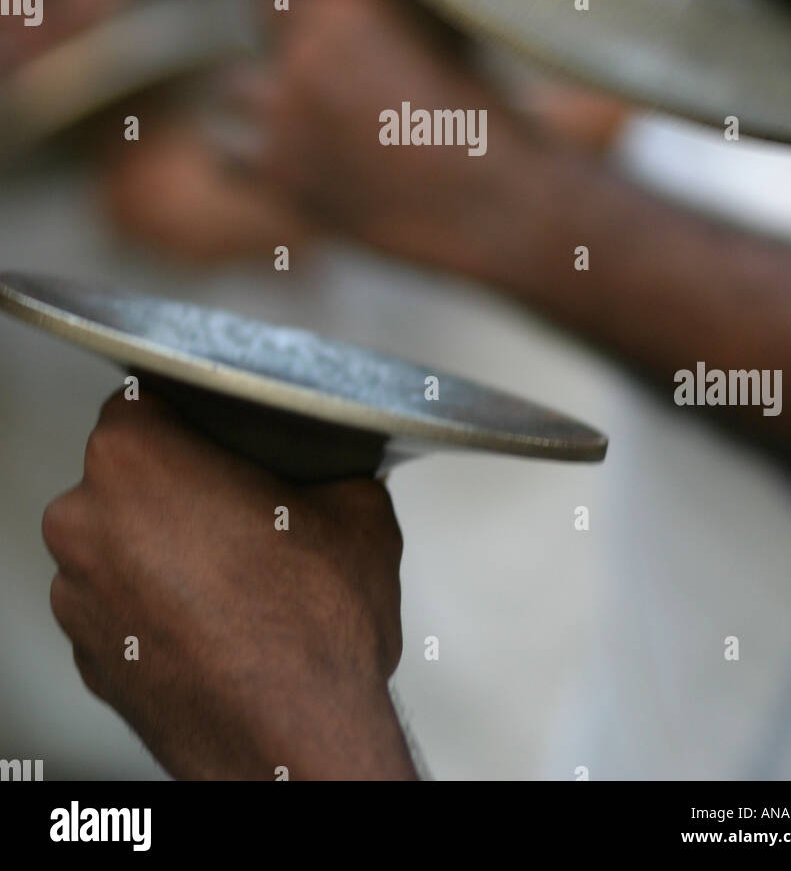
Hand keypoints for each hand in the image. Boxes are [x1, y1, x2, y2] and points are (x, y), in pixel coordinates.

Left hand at [43, 392, 416, 780]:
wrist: (297, 745)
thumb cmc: (313, 628)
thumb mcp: (358, 506)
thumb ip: (331, 466)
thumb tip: (339, 467)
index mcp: (134, 459)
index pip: (144, 400)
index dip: (192, 417)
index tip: (225, 439)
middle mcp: (84, 522)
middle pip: (125, 474)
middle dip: (177, 486)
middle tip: (242, 509)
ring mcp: (78, 596)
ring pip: (118, 543)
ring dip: (162, 550)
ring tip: (234, 576)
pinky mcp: (88, 659)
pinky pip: (120, 607)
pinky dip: (156, 608)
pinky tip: (216, 623)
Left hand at [239, 0, 546, 281]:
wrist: (498, 200)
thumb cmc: (482, 114)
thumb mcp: (439, 30)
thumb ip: (381, 4)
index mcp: (344, 0)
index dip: (297, 13)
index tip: (314, 34)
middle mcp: (305, 48)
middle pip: (257, 28)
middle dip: (285, 49)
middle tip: (320, 81)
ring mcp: (285, 113)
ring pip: (233, 92)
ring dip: (258, 103)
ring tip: (299, 121)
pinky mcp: (278, 175)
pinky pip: (229, 153)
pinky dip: (248, 156)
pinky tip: (285, 161)